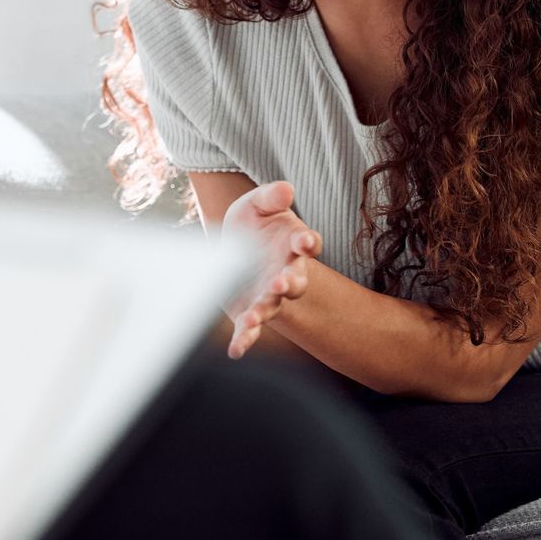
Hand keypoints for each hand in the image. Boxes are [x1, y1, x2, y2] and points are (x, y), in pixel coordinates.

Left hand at [221, 180, 321, 359]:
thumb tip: (286, 189)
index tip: (305, 241)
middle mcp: (286, 273)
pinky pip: (250, 329)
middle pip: (296, 281)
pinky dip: (245, 340)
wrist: (232, 250)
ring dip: (265, 311)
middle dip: (290, 282)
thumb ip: (270, 197)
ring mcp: (269, 295)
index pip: (308, 244)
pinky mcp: (249, 312)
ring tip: (254, 317)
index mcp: (293, 245)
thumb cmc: (251, 225)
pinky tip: (236, 351)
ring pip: (273, 306)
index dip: (308, 242)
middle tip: (282, 282)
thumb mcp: (256, 205)